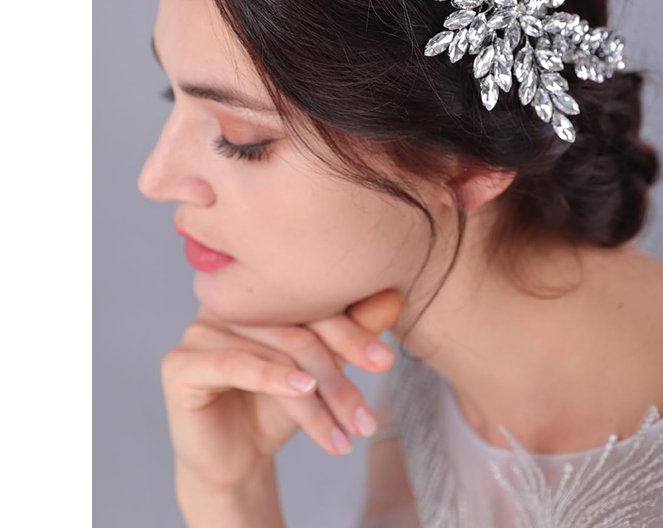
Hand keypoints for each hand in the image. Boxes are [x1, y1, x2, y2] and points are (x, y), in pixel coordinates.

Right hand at [160, 289, 402, 491]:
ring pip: (275, 352)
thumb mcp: (321, 369)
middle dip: (338, 373)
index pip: (311, 300)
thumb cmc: (278, 406)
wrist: (237, 460)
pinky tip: (304, 393)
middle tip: (367, 414)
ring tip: (348, 429)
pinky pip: (235, 364)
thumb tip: (393, 297)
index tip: (386, 361)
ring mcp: (199, 329)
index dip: (352, 330)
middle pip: (296, 328)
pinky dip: (273, 379)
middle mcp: (227, 302)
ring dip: (317, 396)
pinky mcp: (180, 363)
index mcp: (258, 292)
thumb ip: (351, 332)